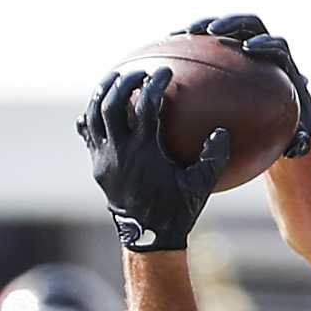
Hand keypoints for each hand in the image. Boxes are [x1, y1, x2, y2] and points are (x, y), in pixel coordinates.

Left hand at [77, 67, 229, 251]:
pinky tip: (99, 107)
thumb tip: (223, 131)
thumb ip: (213, 158)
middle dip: (125, 82)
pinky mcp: (97, 165)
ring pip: (94, 114)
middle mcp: (120, 152)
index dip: (155, 84)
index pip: (146, 107)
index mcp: (145, 153)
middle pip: (113, 103)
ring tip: (115, 80)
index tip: (164, 72)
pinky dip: (92, 115)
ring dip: (103, 92)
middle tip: (138, 72)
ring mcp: (104, 158)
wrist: (148, 238)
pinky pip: (87, 133)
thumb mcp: (200, 187)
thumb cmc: (177, 212)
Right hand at [180, 15, 310, 156]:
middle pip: (251, 25)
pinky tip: (170, 47)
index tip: (248, 48)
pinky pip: (209, 39)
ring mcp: (246, 43)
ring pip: (227, 26)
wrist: (281, 114)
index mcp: (284, 64)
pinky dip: (192, 40)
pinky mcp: (228, 46)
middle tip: (214, 31)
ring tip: (186, 32)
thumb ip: (299, 141)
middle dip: (232, 23)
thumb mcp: (294, 138)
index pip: (277, 46)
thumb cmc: (288, 128)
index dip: (263, 44)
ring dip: (207, 24)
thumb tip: (298, 147)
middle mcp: (266, 47)